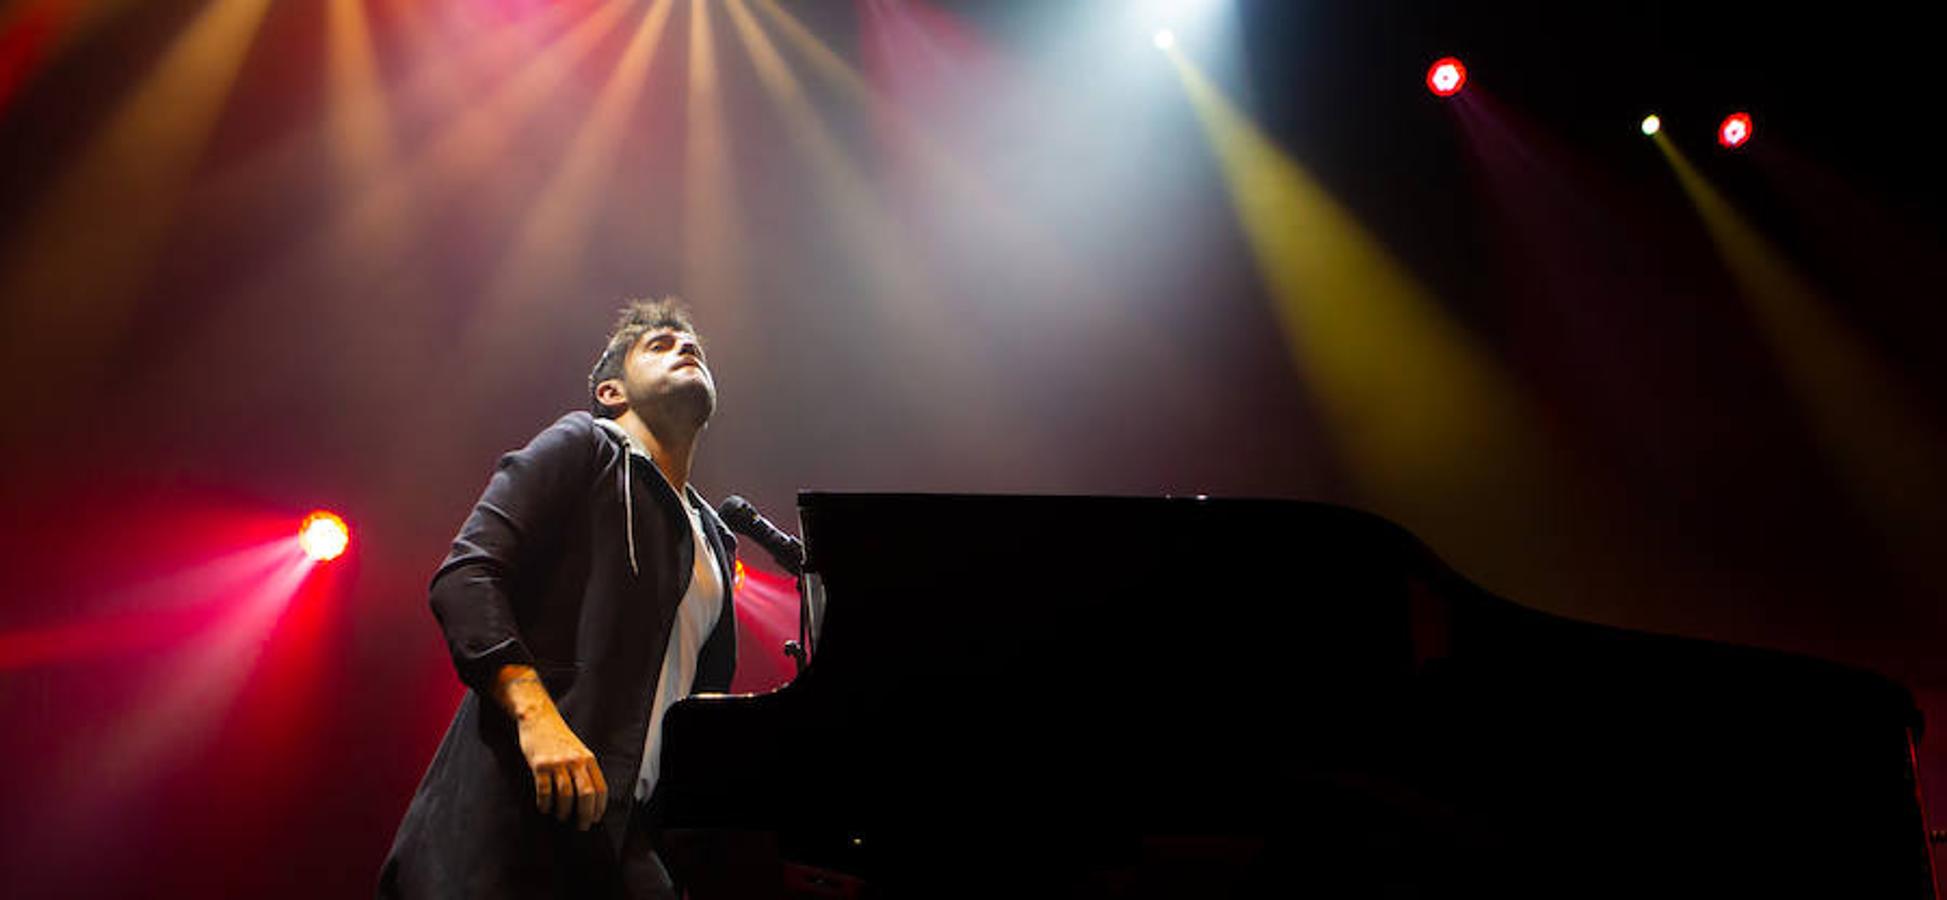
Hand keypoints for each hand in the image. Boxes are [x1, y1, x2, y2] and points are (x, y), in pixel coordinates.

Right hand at [515, 708, 608, 830]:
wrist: (539, 718)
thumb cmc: (559, 738)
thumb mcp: (578, 750)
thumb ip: (584, 769)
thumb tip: (589, 799)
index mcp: (588, 759)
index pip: (600, 788)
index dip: (600, 807)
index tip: (596, 819)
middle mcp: (575, 761)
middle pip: (586, 795)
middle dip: (585, 815)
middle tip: (582, 826)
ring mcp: (557, 763)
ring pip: (565, 796)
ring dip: (564, 812)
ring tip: (562, 817)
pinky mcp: (539, 765)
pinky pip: (544, 791)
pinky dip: (545, 804)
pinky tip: (544, 809)